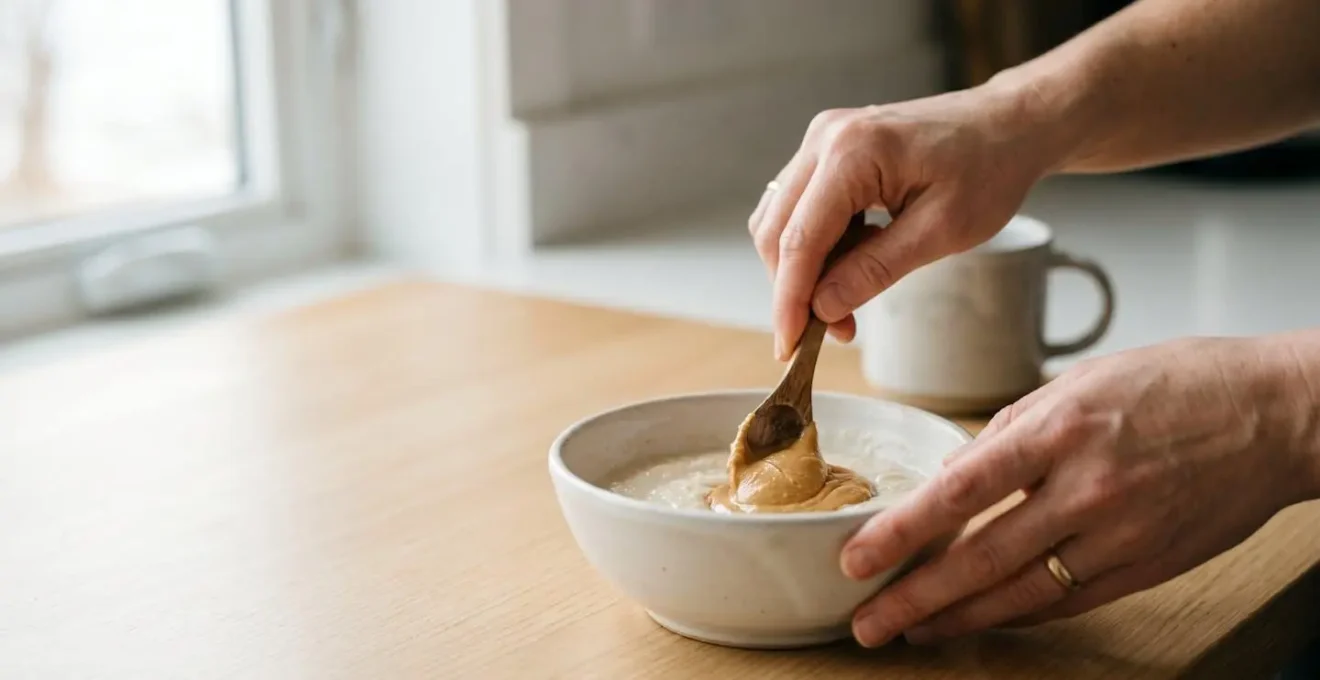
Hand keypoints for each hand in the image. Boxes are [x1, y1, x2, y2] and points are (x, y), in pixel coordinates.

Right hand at [747, 84, 1056, 359]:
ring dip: (800, 269)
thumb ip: (875, 270)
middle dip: (793, 289)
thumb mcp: (941, 231)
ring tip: (845, 298)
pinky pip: (798, 206)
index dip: (789, 300)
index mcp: (853, 152)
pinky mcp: (828, 149)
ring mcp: (822, 139)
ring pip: (779, 220)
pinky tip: (851, 260)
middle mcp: (825, 138)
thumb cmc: (988, 168)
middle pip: (776, 231)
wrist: (1008, 124)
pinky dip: (812, 244)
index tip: (790, 347)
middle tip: (832, 330)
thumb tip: (822, 308)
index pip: (799, 240)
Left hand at [838, 336, 1319, 646]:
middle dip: (915, 596)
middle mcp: (1087, 488)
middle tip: (866, 620)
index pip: (961, 491)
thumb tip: (955, 474)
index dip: (902, 532)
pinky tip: (979, 620)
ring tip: (910, 629)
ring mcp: (1120, 535)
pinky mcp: (1147, 566)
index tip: (857, 556)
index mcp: (1061, 428)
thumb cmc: (1180, 383)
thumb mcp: (1081, 381)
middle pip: (982, 557)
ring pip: (1022, 593)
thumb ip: (1012, 429)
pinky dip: (1018, 614)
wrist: (1278, 414)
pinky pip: (1069, 600)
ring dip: (958, 618)